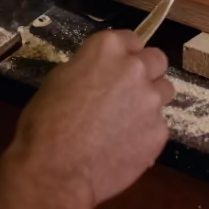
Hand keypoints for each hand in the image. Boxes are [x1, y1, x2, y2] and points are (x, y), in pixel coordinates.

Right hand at [2, 30, 173, 208]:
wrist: (56, 169)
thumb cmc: (45, 123)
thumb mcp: (59, 79)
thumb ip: (88, 68)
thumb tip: (99, 74)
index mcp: (107, 49)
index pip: (130, 39)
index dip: (124, 53)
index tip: (117, 66)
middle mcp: (135, 68)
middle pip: (156, 60)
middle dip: (145, 71)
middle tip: (126, 91)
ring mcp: (151, 100)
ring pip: (163, 91)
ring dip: (149, 100)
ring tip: (126, 121)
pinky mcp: (159, 131)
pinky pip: (158, 126)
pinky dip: (144, 133)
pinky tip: (123, 146)